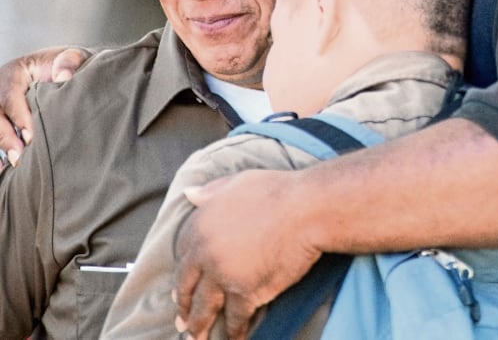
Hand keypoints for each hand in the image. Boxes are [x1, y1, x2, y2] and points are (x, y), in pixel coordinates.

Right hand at [0, 47, 89, 165]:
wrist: (66, 69)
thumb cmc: (69, 65)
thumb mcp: (73, 56)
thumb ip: (70, 62)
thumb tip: (64, 77)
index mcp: (14, 73)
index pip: (9, 95)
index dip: (18, 116)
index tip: (31, 134)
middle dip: (5, 136)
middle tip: (19, 156)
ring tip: (9, 166)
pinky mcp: (3, 119)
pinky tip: (2, 168)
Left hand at [173, 169, 322, 339]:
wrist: (306, 209)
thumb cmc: (277, 191)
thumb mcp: (238, 182)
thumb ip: (211, 191)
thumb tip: (190, 193)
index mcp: (199, 226)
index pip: (182, 257)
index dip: (183, 275)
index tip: (182, 287)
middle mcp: (205, 253)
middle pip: (187, 287)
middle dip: (185, 306)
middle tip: (182, 320)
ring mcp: (223, 276)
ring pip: (206, 308)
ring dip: (200, 326)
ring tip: (197, 338)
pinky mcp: (246, 293)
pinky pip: (236, 318)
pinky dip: (234, 332)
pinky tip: (234, 339)